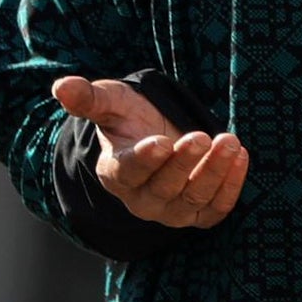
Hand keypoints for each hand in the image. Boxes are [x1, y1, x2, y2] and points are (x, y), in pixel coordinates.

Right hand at [56, 74, 247, 229]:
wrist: (159, 137)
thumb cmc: (131, 120)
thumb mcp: (111, 103)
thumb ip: (89, 98)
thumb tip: (61, 86)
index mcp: (116, 173)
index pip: (128, 172)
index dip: (145, 160)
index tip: (161, 141)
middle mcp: (142, 199)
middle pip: (164, 188)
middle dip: (185, 163)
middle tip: (201, 136)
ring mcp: (172, 211)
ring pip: (193, 200)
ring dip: (214, 172)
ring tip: (229, 142)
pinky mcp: (198, 215)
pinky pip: (216, 209)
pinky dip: (231, 186)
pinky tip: (240, 157)